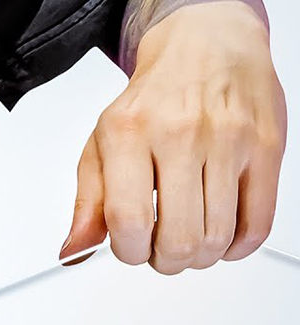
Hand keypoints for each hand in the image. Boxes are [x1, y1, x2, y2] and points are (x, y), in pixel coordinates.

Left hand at [62, 2, 286, 273]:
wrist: (205, 48)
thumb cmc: (151, 102)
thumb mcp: (101, 145)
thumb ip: (87, 203)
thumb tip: (73, 252)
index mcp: (129, 133)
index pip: (128, 221)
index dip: (129, 252)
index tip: (130, 249)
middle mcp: (180, 134)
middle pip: (177, 238)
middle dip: (164, 260)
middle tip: (160, 250)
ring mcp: (228, 141)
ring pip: (217, 237)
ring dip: (199, 256)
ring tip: (188, 239)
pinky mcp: (266, 148)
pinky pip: (258, 224)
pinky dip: (237, 247)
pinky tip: (222, 237)